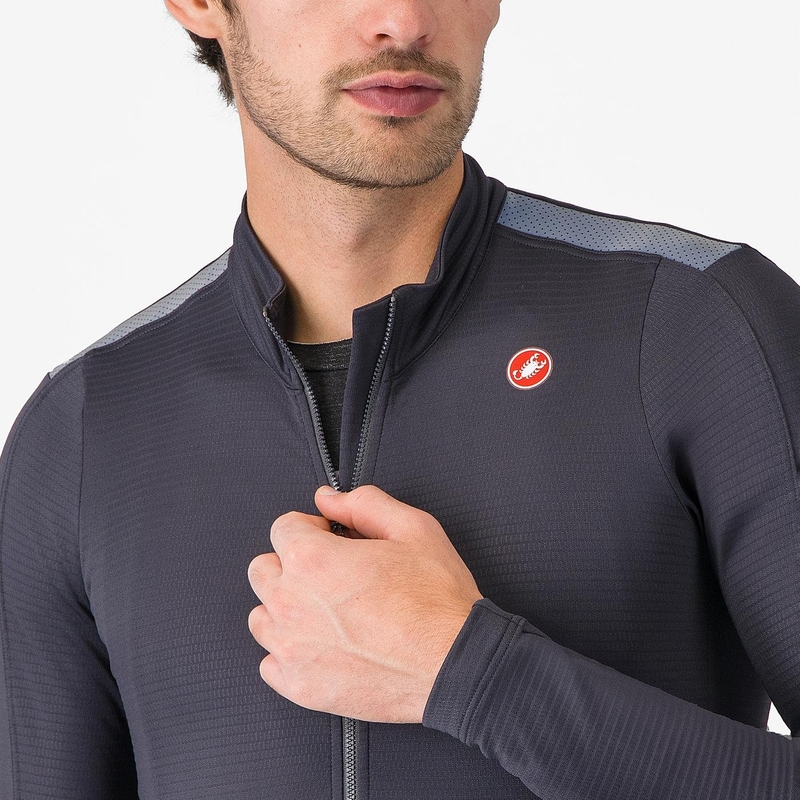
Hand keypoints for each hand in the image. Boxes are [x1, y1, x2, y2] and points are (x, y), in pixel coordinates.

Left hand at [246, 484, 483, 723]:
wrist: (455, 664)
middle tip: (327, 572)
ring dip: (285, 608)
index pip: (282, 527)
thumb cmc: (437, 598)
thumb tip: (327, 498)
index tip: (329, 538)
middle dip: (289, 563)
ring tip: (324, 611)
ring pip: (260, 617)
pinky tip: (321, 646)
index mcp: (312, 559)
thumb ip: (363, 503)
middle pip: (261, 570)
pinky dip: (290, 653)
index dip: (310, 526)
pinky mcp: (300, 687)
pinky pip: (270, 664)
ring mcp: (292, 650)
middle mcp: (291, 603)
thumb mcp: (412, 528)